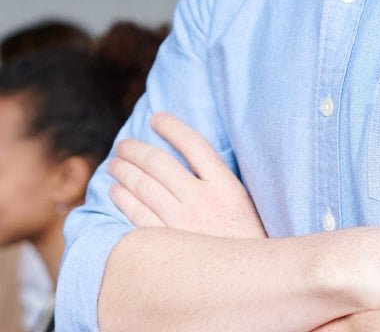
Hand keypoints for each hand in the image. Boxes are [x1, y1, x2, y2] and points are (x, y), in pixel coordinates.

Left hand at [108, 112, 266, 239]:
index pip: (194, 144)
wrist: (245, 280)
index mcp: (225, 185)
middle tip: (124, 144)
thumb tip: (188, 154)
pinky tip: (116, 191)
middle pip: (161, 163)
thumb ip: (217, 177)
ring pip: (144, 187)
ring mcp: (182, 223)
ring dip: (124, 171)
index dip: (173, 127)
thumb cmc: (242, 237)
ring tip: (115, 164)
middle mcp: (202, 200)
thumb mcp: (240, 200)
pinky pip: (137, 215)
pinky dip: (123, 199)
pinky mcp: (166, 245)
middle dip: (137, 149)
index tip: (157, 118)